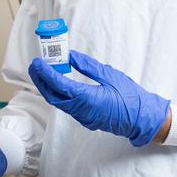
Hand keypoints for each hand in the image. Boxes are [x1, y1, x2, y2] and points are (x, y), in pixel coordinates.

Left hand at [28, 50, 169, 146]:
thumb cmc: (130, 97)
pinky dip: (58, 94)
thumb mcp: (110, 75)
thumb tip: (69, 56)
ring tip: (43, 72)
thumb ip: (88, 66)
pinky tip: (57, 83)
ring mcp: (83, 117)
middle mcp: (82, 110)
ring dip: (48, 88)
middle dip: (41, 81)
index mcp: (89, 99)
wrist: (142, 119)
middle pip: (53, 96)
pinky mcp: (85, 119)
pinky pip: (66, 106)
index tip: (37, 62)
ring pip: (58, 103)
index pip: (60, 85)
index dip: (46, 74)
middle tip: (35, 66)